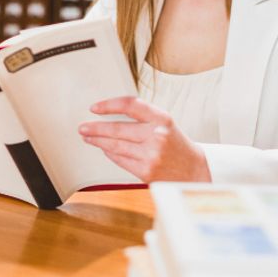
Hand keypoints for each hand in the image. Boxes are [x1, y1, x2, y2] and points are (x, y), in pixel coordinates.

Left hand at [78, 97, 210, 182]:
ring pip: (115, 146)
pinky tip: (105, 150)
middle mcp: (156, 135)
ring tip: (88, 138)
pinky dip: (110, 154)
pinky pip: (120, 160)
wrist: (194, 170)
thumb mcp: (165, 123)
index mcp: (162, 118)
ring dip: (98, 141)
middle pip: (117, 128)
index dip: (109, 105)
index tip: (95, 108)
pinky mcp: (146, 171)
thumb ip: (143, 117)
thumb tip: (110, 114)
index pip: (130, 105)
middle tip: (83, 127)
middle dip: (95, 128)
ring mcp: (151, 155)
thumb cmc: (176, 145)